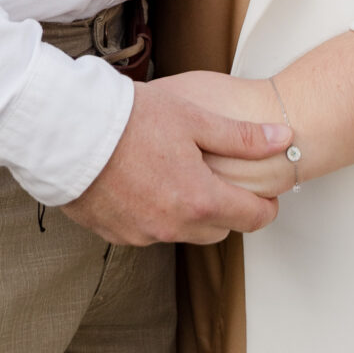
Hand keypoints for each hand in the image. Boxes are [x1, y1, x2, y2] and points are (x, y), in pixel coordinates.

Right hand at [61, 77, 292, 246]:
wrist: (69, 133)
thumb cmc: (132, 119)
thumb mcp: (194, 117)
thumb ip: (242, 136)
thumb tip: (284, 140)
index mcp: (199, 200)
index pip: (251, 219)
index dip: (265, 206)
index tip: (267, 193)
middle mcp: (173, 227)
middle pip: (219, 229)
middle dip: (227, 207)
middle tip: (221, 175)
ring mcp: (143, 235)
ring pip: (184, 231)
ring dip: (191, 211)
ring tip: (180, 172)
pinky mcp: (117, 235)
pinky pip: (151, 231)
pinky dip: (158, 213)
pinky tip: (147, 181)